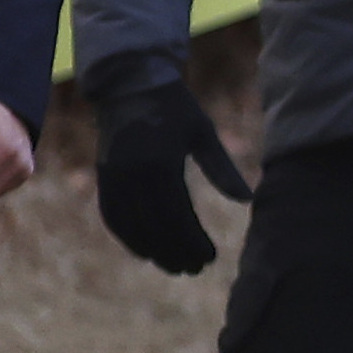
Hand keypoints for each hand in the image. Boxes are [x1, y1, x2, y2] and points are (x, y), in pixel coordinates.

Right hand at [86, 52, 253, 276]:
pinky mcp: (104, 175)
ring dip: (152, 251)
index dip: (193, 242)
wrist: (130, 83)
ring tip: (173, 266)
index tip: (210, 257)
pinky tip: (144, 250)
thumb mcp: (203, 133)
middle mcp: (133, 174)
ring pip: (131, 227)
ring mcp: (114, 176)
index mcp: (161, 164)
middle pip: (155, 228)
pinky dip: (127, 237)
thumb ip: (222, 169)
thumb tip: (248, 200)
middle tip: (195, 269)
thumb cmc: (175, 107)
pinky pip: (112, 215)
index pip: (177, 217)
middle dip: (175, 253)